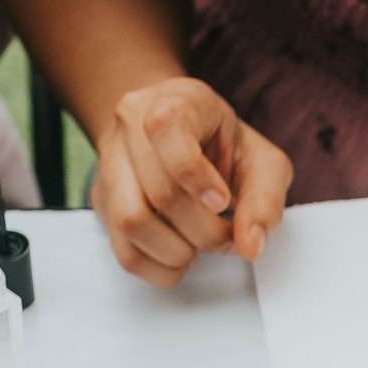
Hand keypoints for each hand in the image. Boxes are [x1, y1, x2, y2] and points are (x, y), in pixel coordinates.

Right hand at [89, 74, 291, 286]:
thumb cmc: (224, 145)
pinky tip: (179, 260)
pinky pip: (120, 246)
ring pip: (131, 220)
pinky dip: (155, 267)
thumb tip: (250, 244)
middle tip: (227, 238)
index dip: (196, 175)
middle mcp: (132, 124)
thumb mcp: (262, 161)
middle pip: (158, 190)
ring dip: (175, 250)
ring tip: (200, 249)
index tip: (222, 201)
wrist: (184, 136)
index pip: (165, 128)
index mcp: (175, 100)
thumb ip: (265, 199)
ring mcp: (110, 162)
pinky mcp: (102, 199)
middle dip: (202, 228)